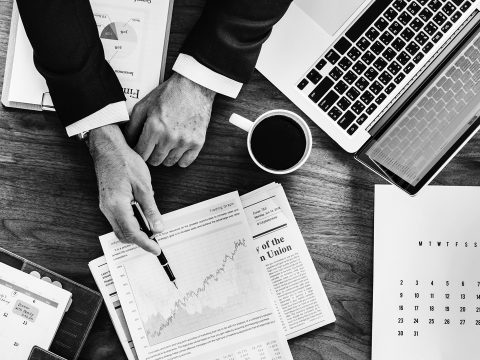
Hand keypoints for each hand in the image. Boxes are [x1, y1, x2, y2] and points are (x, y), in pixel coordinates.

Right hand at [88, 124, 163, 254]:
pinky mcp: (107, 203)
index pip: (132, 233)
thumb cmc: (125, 162)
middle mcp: (108, 209)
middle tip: (155, 241)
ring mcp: (105, 206)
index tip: (156, 249)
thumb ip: (151, 209)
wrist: (108, 149)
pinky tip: (141, 218)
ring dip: (135, 233)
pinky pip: (117, 220)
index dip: (145, 244)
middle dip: (139, 241)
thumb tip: (158, 227)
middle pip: (123, 235)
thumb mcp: (144, 186)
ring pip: (120, 229)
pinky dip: (130, 224)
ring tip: (151, 230)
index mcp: (117, 205)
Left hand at [125, 72, 215, 167]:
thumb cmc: (168, 94)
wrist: (194, 86)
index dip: (138, 152)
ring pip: (169, 163)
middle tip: (153, 145)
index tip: (140, 148)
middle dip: (151, 155)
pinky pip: (185, 162)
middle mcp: (169, 137)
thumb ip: (132, 125)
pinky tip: (177, 149)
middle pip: (154, 161)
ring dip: (165, 156)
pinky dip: (180, 159)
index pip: (141, 154)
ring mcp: (185, 141)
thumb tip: (126, 141)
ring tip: (166, 144)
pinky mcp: (197, 142)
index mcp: (154, 127)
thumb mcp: (145, 105)